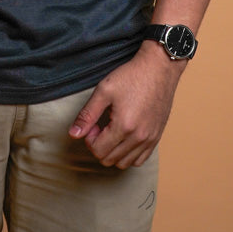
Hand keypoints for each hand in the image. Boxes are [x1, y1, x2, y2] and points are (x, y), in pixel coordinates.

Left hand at [68, 43, 184, 167]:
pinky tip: (124, 137)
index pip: (98, 150)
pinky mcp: (157, 138)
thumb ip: (87, 115)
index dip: (90, 139)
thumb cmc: (131, 76)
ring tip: (112, 131)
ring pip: (124, 163)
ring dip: (113, 152)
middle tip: (100, 126)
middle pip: (109, 160)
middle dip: (99, 146)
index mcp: (124, 126)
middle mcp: (139, 137)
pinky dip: (128, 154)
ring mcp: (150, 139)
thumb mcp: (104, 90)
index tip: (93, 124)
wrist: (159, 68)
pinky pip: (140, 160)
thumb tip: (73, 134)